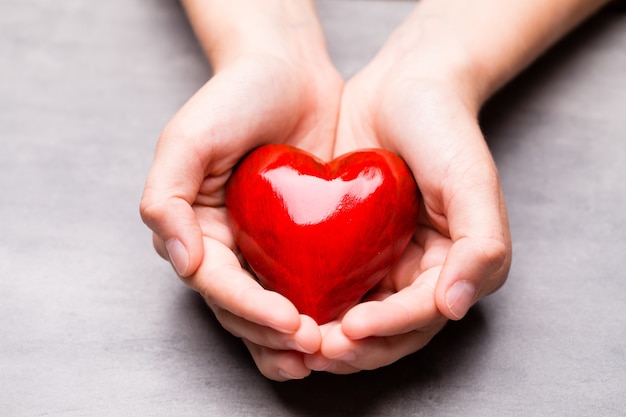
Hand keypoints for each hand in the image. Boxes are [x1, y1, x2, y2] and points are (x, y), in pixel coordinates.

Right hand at [140, 45, 343, 379]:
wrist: (287, 69)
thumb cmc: (234, 97)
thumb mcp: (187, 139)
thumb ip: (166, 199)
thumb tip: (183, 261)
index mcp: (197, 229)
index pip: (219, 286)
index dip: (250, 310)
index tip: (289, 322)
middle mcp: (229, 244)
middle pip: (244, 308)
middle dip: (275, 334)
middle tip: (313, 347)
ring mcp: (266, 245)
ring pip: (274, 307)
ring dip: (294, 338)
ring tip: (324, 354)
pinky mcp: (303, 237)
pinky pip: (308, 281)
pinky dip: (322, 307)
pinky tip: (342, 324)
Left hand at [305, 49, 511, 373]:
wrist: (403, 86)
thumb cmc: (443, 128)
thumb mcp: (470, 179)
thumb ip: (480, 244)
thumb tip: (456, 307)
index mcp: (456, 266)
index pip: (422, 315)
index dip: (389, 329)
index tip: (351, 330)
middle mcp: (420, 273)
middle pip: (389, 331)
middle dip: (355, 347)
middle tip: (317, 349)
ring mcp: (383, 261)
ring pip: (357, 318)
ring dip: (330, 338)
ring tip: (298, 340)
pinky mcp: (350, 247)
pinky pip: (332, 286)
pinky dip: (312, 304)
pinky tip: (285, 306)